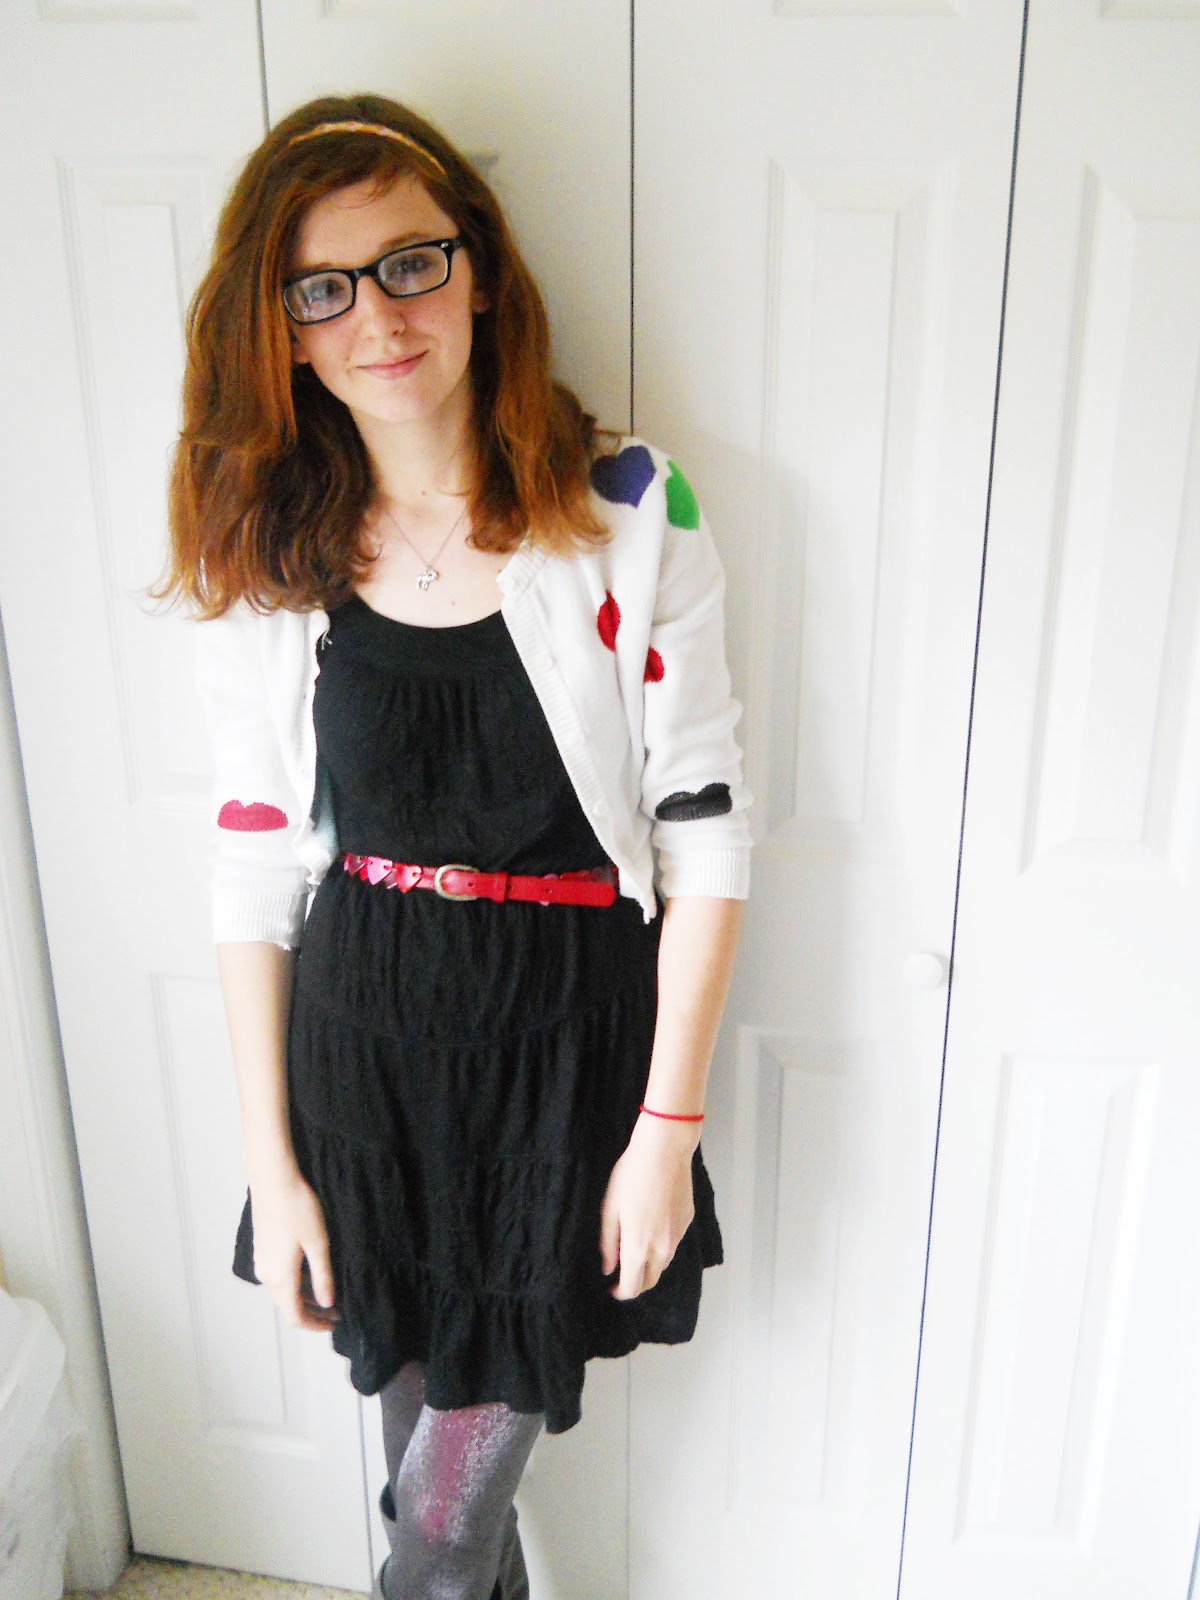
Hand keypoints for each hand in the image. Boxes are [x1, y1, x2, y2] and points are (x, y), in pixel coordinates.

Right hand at [247, 1162, 339, 1331]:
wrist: (273, 1179)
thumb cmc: (298, 1209)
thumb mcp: (318, 1244)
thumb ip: (322, 1277)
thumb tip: (326, 1304)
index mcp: (281, 1278)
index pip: (295, 1316)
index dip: (314, 1325)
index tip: (333, 1324)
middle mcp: (267, 1275)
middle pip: (287, 1306)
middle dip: (311, 1313)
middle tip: (335, 1311)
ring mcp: (262, 1260)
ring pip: (282, 1291)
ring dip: (303, 1297)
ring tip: (327, 1293)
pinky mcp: (262, 1247)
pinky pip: (278, 1276)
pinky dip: (294, 1283)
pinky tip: (310, 1272)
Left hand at [599, 1114, 697, 1299]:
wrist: (665, 1151)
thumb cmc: (631, 1176)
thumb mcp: (610, 1208)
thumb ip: (608, 1243)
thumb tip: (608, 1269)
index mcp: (639, 1247)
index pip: (632, 1287)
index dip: (620, 1292)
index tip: (611, 1287)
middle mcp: (662, 1248)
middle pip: (651, 1280)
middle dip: (636, 1282)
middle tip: (622, 1271)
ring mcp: (678, 1236)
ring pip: (663, 1263)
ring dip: (650, 1265)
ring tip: (636, 1248)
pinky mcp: (688, 1222)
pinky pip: (673, 1243)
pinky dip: (662, 1245)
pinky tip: (653, 1225)